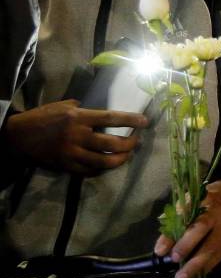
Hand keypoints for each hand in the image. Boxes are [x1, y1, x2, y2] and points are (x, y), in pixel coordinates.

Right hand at [0, 100, 147, 175]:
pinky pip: (90, 171)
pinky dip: (103, 169)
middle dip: (130, 144)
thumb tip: (105, 113)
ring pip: (104, 162)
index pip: (110, 118)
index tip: (145, 121)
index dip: (130, 120)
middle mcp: (77, 136)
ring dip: (121, 159)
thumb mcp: (64, 105)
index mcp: (78, 117)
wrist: (19, 135)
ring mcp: (71, 153)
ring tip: (128, 154)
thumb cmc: (43, 117)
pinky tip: (109, 164)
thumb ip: (85, 108)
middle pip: (112, 144)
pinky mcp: (66, 166)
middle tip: (137, 140)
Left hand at [154, 180, 220, 277]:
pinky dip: (207, 266)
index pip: (182, 217)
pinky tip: (197, 274)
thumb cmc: (206, 204)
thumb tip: (161, 250)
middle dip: (186, 246)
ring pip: (212, 246)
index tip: (160, 251)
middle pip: (201, 228)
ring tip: (182, 277)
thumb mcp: (190, 206)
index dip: (170, 234)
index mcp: (200, 200)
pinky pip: (220, 254)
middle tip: (174, 261)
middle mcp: (216, 211)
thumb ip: (175, 224)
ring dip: (195, 264)